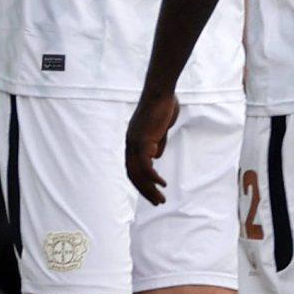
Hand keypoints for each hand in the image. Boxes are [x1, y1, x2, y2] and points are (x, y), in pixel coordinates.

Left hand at [124, 90, 179, 205]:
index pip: (134, 168)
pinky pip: (145, 165)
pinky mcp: (142, 141)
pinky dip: (152, 177)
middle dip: (145, 190)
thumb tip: (156, 156)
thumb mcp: (161, 128)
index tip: (154, 192)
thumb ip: (158, 142)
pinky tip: (161, 184)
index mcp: (134, 141)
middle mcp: (130, 144)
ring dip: (149, 188)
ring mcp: (134, 143)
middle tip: (157, 202)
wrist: (160, 91)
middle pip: (134, 174)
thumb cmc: (163, 105)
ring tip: (160, 199)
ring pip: (138, 173)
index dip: (143, 182)